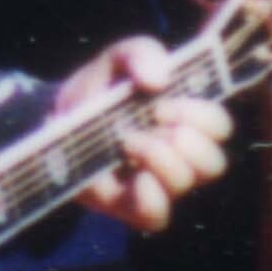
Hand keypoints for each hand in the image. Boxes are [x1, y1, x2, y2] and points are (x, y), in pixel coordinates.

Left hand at [57, 37, 233, 232]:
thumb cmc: (99, 88)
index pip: (218, 126)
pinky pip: (157, 216)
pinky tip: (132, 176)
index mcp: (186, 120)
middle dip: (186, 141)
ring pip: (185, 184)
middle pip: (213, 163)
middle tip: (150, 121)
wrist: (53, 115)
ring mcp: (157, 184)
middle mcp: (179, 156)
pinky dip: (150, 197)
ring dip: (159, 158)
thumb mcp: (117, 59)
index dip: (199, 116)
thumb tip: (159, 79)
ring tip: (128, 140)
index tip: (162, 103)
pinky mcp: (129, 206)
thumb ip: (141, 54)